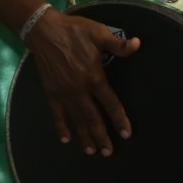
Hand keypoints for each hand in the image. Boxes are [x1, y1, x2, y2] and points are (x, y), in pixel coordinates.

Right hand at [23, 9, 139, 156]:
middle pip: (93, 118)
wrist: (44, 30)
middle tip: (108, 152)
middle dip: (102, 136)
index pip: (110, 104)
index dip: (119, 119)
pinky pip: (57, 114)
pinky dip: (61, 127)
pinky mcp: (51, 92)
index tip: (126, 134)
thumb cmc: (74, 31)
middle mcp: (79, 90)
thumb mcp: (99, 33)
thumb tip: (138, 44)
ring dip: (84, 137)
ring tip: (91, 151)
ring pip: (76, 119)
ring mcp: (63, 93)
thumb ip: (118, 44)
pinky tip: (66, 139)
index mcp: (93, 77)